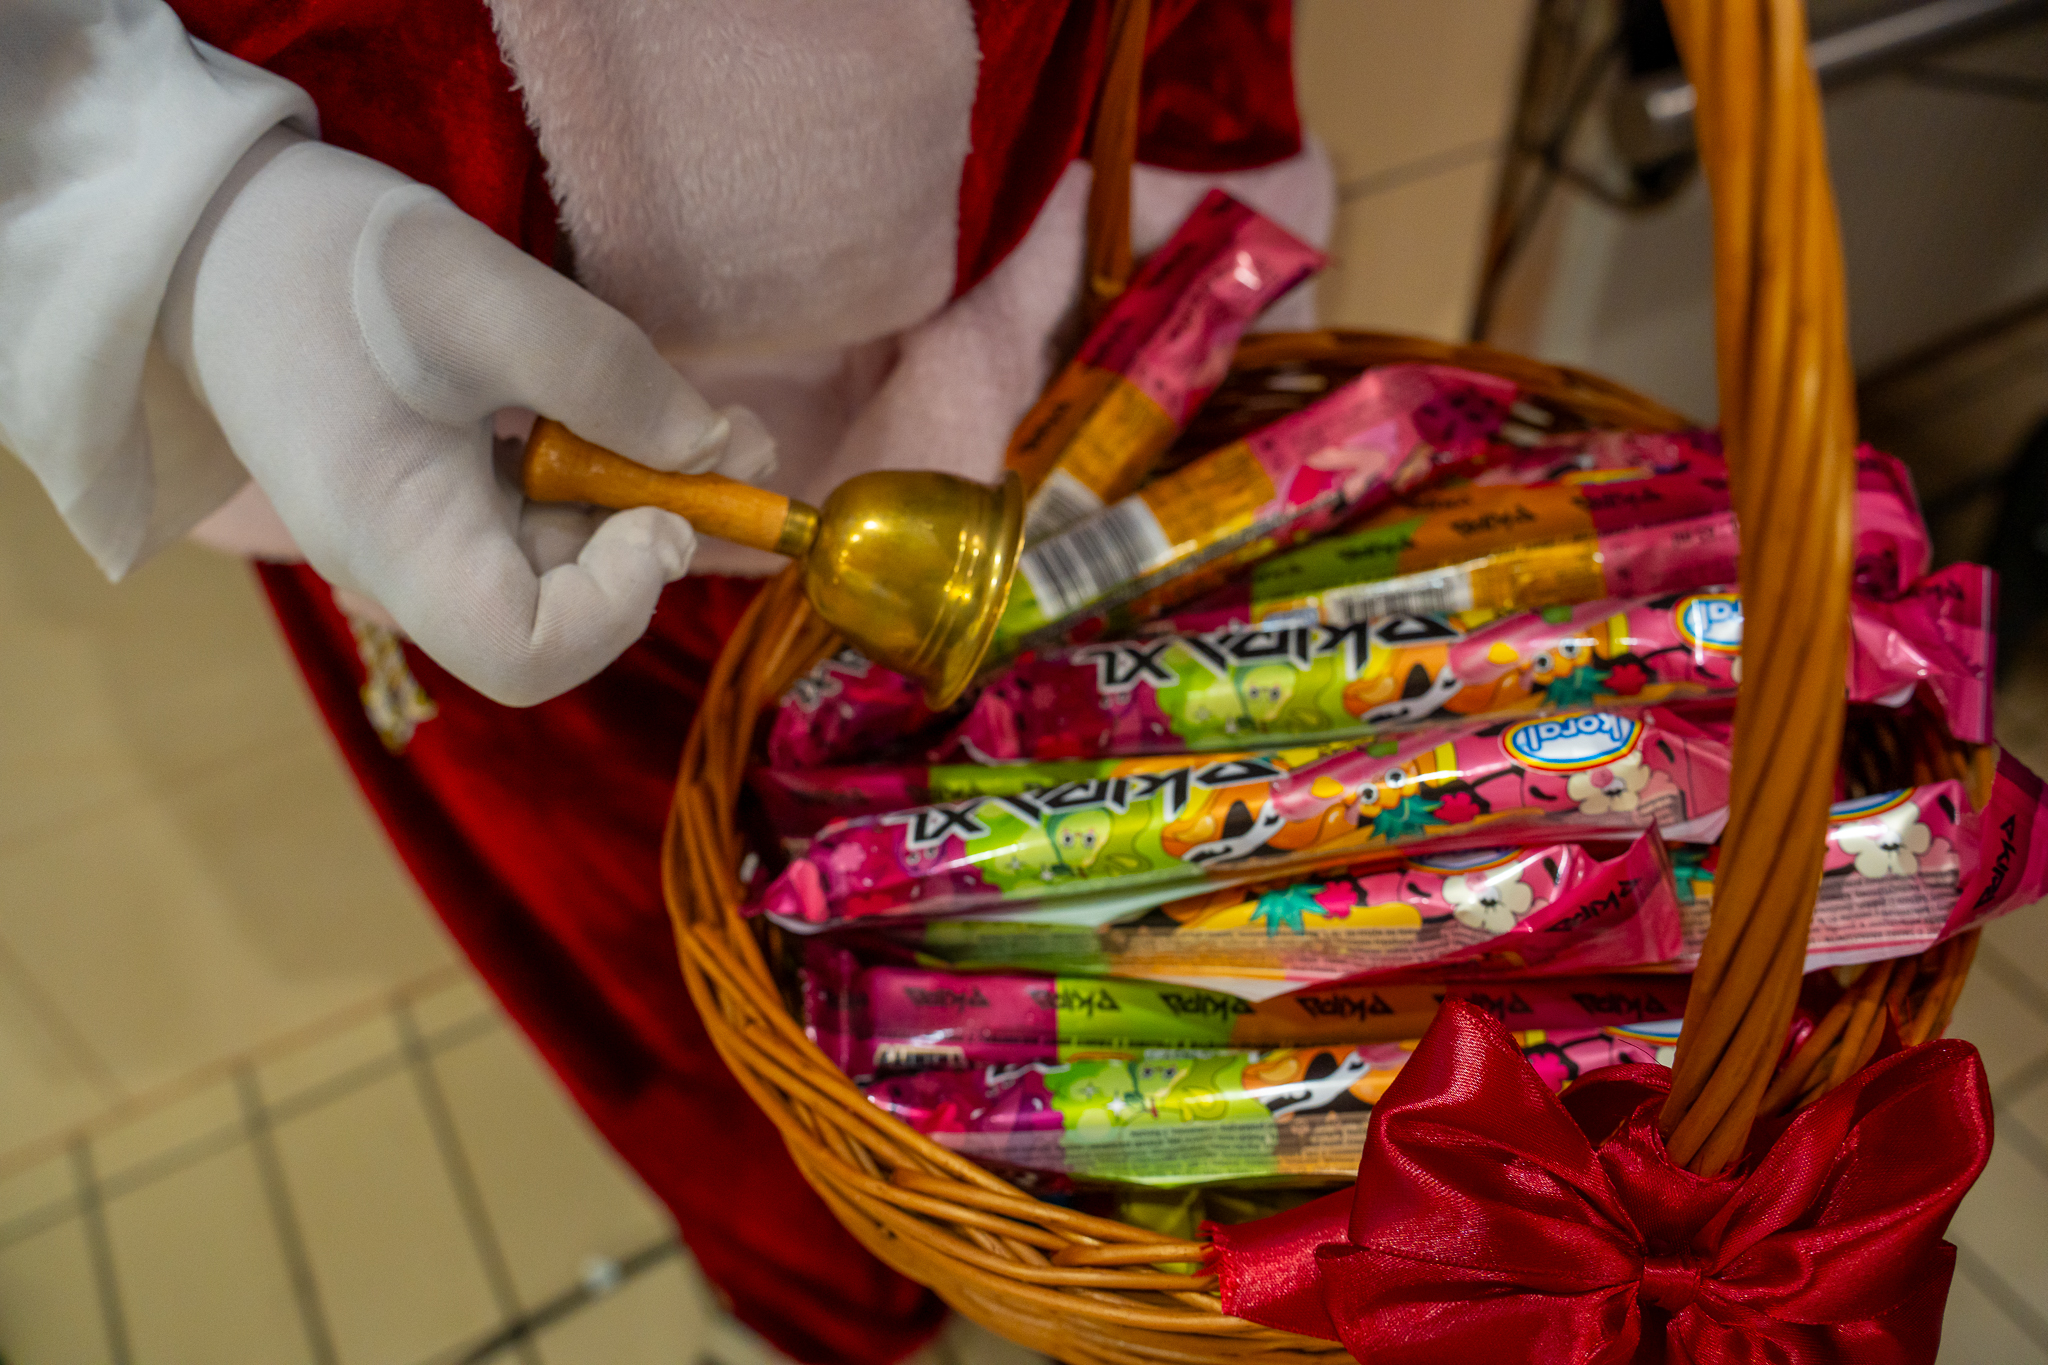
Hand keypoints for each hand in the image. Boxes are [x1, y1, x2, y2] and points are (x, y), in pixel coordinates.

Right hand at [161, 129, 773, 704]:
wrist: (215, 233)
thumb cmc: (328, 260)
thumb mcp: (481, 293)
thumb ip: (609, 378)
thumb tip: (723, 455)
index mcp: (400, 543)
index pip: (528, 654)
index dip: (617, 604)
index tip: (659, 511)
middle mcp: (409, 569)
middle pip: (559, 615)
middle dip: (653, 536)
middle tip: (727, 440)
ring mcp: (421, 541)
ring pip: (558, 563)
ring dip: (633, 498)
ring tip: (673, 412)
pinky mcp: (434, 504)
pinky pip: (533, 520)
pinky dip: (593, 474)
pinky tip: (605, 407)